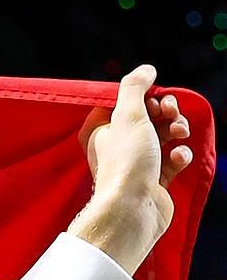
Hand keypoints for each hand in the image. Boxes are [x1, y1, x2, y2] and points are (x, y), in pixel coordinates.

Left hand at [71, 64, 193, 274]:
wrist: (132, 210)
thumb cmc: (127, 162)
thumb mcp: (128, 115)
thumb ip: (134, 87)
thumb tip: (145, 68)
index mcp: (100, 129)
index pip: (124, 102)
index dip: (146, 97)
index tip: (157, 98)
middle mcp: (115, 146)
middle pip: (148, 117)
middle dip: (167, 112)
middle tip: (172, 115)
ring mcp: (135, 164)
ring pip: (163, 136)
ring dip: (176, 131)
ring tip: (179, 135)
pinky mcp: (154, 180)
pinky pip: (172, 159)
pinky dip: (179, 155)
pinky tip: (178, 158)